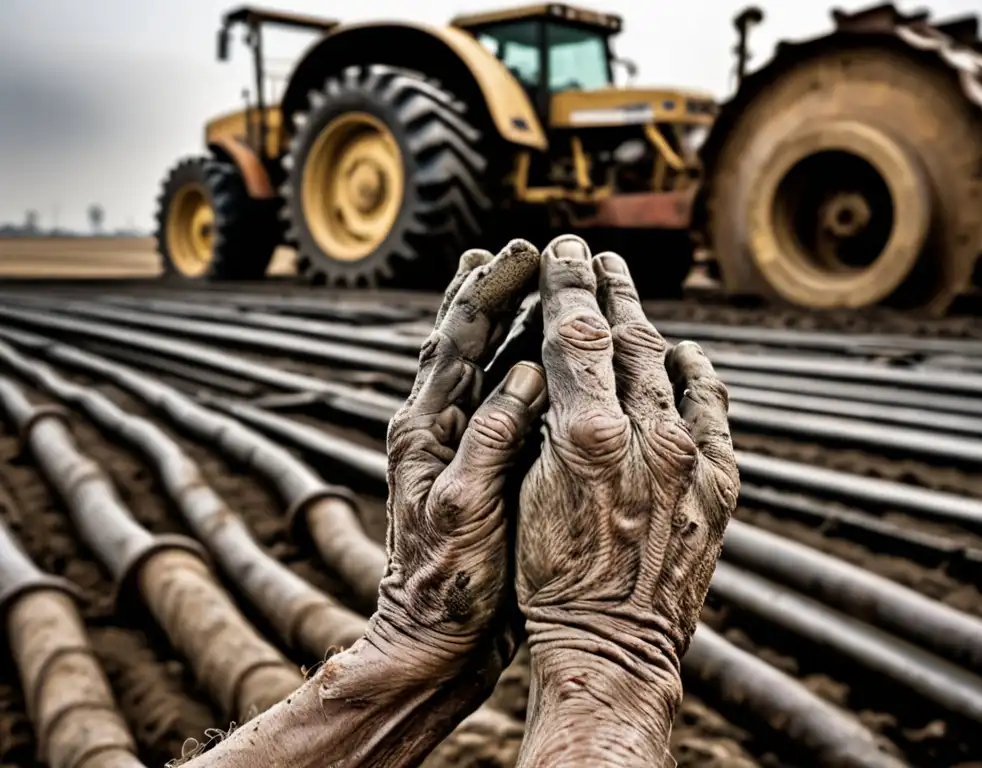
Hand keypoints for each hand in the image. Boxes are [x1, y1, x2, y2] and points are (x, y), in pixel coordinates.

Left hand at [183, 241, 546, 767]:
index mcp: (424, 429)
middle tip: (534, 252)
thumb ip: (491, 438)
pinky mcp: (484, 469)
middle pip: (467, 340)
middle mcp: (437, 428)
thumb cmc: (444, 585)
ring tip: (543, 288)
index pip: (454, 339)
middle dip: (498, 292)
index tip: (526, 252)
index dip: (488, 290)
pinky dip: (530, 373)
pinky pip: (508, 406)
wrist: (433, 640)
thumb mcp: (465, 510)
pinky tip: (555, 360)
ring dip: (516, 325)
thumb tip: (530, 372)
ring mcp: (460, 447)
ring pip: (490, 369)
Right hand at [515, 235, 738, 766]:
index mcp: (587, 435)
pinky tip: (687, 352)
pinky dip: (699, 375)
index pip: (576, 334)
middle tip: (593, 251)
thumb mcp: (526, 492)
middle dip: (605, 286)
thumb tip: (553, 366)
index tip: (562, 248)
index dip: (567, 283)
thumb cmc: (550, 579)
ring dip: (647, 321)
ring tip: (628, 289)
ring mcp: (691, 458)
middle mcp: (647, 436)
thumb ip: (544, 424)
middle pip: (626, 336)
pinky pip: (713, 409)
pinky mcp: (718, 484)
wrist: (614, 646)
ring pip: (668, 365)